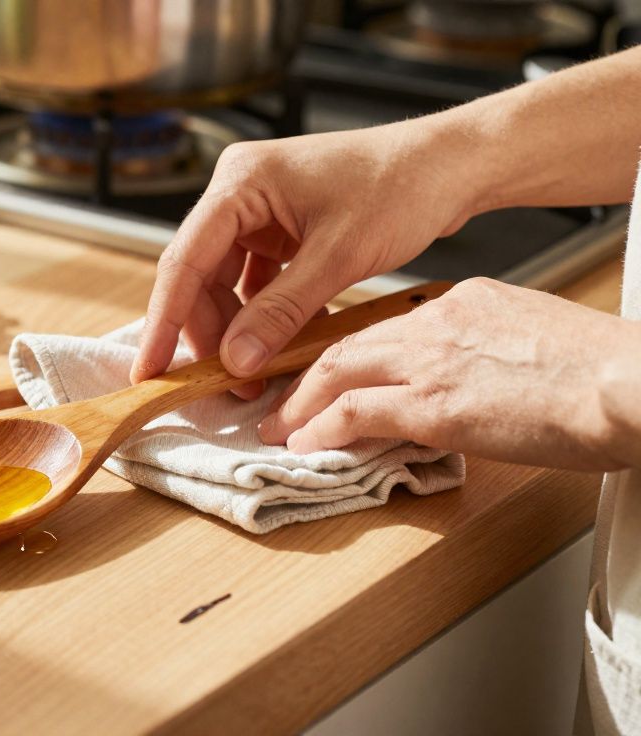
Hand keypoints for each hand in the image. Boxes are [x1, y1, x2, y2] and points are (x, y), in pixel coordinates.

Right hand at [131, 121, 474, 389]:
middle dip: (211, 333)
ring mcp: (258, 209)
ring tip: (257, 374)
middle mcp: (238, 191)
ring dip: (239, 330)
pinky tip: (285, 343)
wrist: (452, 165)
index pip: (184, 260)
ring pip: (226, 283)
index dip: (163, 321)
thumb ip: (280, 312)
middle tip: (227, 384)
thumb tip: (234, 361)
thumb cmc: (401, 188)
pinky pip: (257, 280)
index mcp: (239, 182)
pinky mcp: (279, 227)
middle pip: (200, 275)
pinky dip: (267, 315)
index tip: (148, 369)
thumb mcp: (337, 258)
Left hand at [257, 278, 640, 470]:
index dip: (352, 353)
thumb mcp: (536, 339)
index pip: (390, 325)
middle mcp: (441, 321)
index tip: (332, 371)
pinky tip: (305, 444)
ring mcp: (433, 362)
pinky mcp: (434, 405)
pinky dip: (321, 429)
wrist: (632, 383)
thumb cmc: (605, 372)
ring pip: (339, 372)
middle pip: (351, 343)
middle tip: (281, 396)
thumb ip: (491, 351)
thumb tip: (473, 381)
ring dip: (300, 403)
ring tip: (278, 426)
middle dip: (307, 374)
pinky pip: (356, 413)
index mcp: (469, 301)